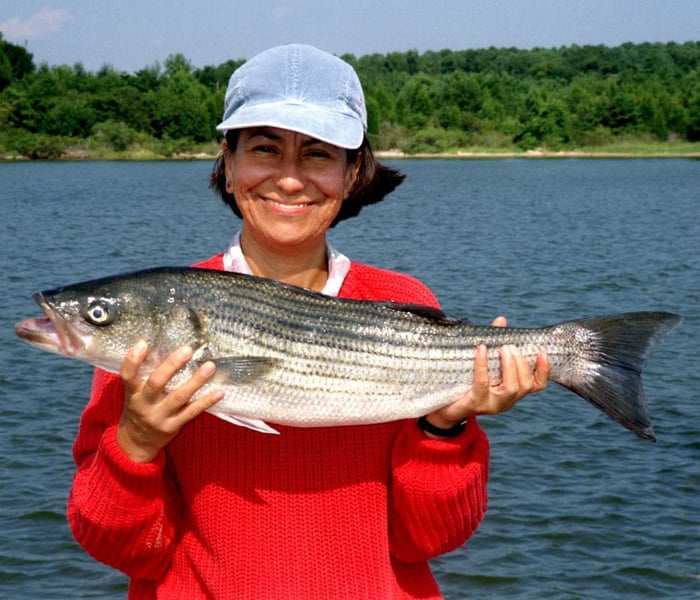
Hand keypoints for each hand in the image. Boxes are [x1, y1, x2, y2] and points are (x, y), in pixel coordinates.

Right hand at [116, 340, 223, 462]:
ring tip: (210, 366)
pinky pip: (192, 412)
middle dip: (172, 366)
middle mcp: (144, 405)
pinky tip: (219, 392)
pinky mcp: (173, 426)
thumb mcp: (135, 393)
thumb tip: (166, 346)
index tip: (143, 343)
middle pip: (156, 383)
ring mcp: (159, 417)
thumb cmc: (139, 409)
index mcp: (133, 393)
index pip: (127, 375)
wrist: (135, 444)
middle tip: (188, 350)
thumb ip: (145, 375)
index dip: (133, 360)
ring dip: (196, 381)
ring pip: (178, 397)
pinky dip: (206, 401)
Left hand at [423, 316, 549, 433]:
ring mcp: (492, 405)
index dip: (544, 370)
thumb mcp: (484, 363)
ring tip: (503, 349)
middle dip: (521, 363)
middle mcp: (506, 401)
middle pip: (525, 385)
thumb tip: (501, 320)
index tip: (542, 352)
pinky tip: (480, 350)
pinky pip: (482, 383)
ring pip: (511, 388)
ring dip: (510, 366)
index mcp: (512, 392)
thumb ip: (494, 342)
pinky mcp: (476, 404)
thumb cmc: (467, 381)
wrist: (444, 407)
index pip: (537, 385)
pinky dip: (483, 365)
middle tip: (510, 347)